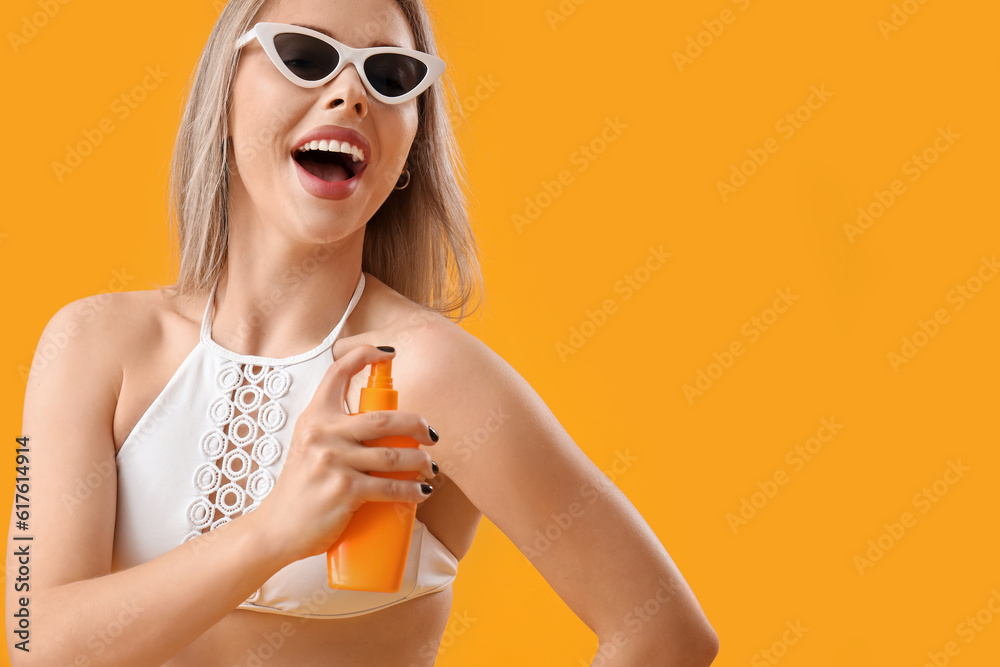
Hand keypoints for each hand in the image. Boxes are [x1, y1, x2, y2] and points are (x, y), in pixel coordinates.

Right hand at [250, 345, 437, 564]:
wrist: (277, 528)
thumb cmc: (301, 488)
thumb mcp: (309, 445)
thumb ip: (336, 429)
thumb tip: (382, 424)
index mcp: (315, 417)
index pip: (338, 372)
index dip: (364, 355)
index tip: (388, 354)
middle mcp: (323, 434)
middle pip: (384, 418)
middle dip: (417, 424)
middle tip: (431, 435)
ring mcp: (333, 461)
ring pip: (394, 456)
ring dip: (421, 461)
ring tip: (430, 467)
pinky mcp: (344, 490)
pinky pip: (390, 487)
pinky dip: (412, 490)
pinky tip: (422, 492)